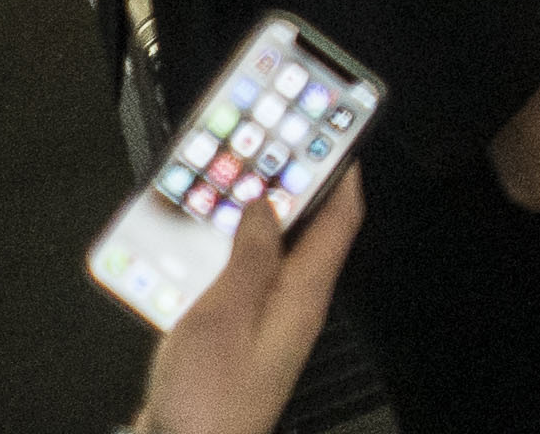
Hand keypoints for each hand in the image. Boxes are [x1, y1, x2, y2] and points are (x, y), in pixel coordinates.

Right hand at [131, 161, 362, 433]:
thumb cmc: (210, 402)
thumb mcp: (227, 314)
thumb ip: (250, 257)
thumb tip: (268, 204)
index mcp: (304, 295)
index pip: (340, 221)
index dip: (343, 174)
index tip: (338, 137)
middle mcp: (293, 308)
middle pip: (305, 236)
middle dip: (291, 192)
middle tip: (272, 153)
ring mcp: (266, 327)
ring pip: (268, 259)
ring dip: (251, 225)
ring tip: (230, 191)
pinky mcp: (238, 344)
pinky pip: (240, 288)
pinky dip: (223, 262)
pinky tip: (196, 255)